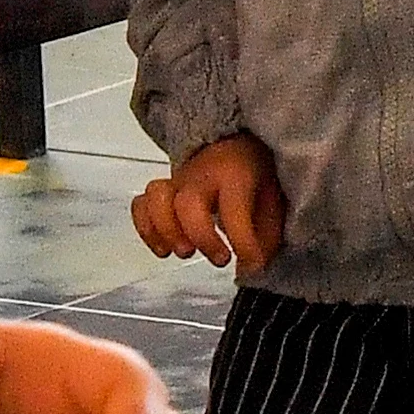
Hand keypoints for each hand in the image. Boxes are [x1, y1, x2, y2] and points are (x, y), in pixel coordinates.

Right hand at [132, 133, 289, 275]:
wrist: (235, 144)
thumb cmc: (254, 175)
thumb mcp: (272, 201)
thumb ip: (264, 238)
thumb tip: (249, 270)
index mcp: (235, 172)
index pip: (234, 209)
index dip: (243, 243)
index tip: (252, 264)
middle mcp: (201, 174)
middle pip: (187, 204)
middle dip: (201, 237)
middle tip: (221, 258)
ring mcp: (177, 181)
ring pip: (156, 199)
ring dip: (166, 232)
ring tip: (184, 252)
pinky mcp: (162, 191)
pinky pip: (140, 205)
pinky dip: (146, 230)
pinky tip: (163, 249)